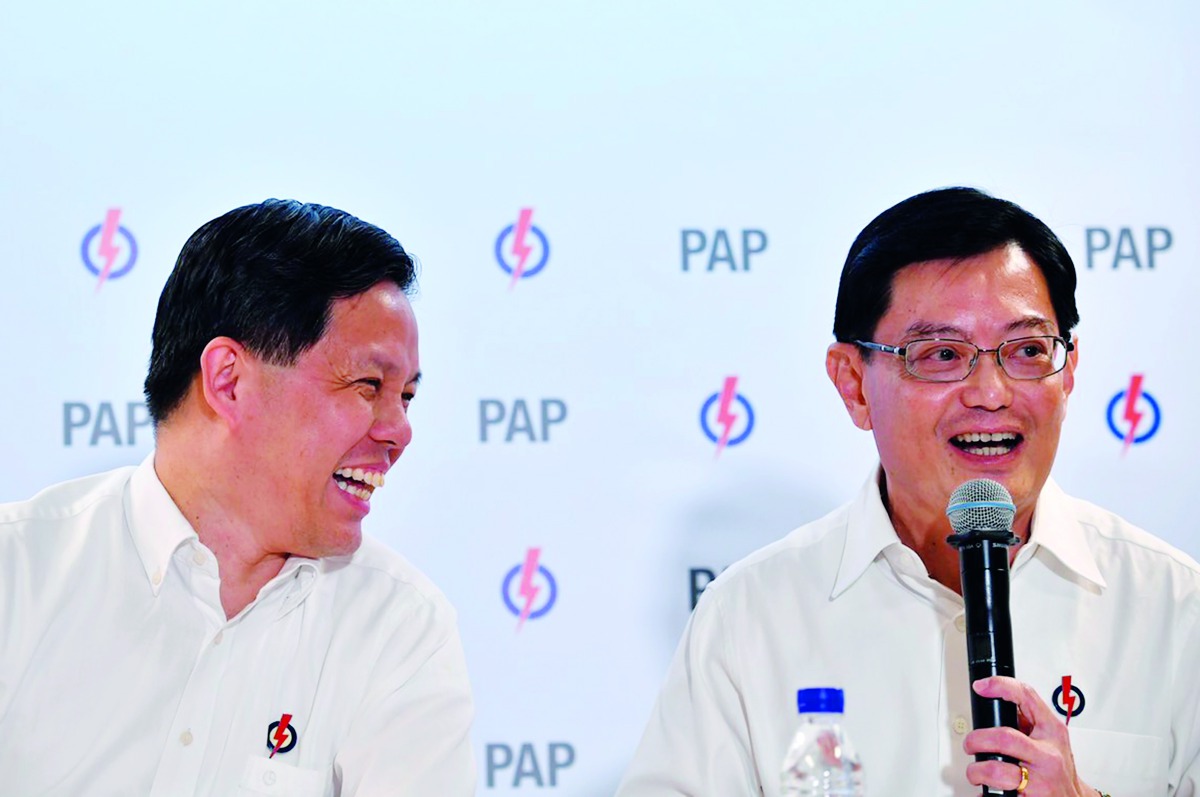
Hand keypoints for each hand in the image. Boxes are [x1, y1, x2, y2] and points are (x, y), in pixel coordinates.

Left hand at [962, 676, 1093, 795]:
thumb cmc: (1057, 768)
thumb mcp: (1050, 738)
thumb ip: (1028, 720)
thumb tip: (993, 701)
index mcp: (1052, 732)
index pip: (1027, 697)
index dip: (1000, 686)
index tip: (981, 687)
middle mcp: (1048, 755)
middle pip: (1003, 737)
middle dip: (976, 740)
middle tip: (970, 745)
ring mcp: (1040, 780)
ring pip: (995, 770)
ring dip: (976, 771)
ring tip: (977, 772)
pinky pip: (997, 795)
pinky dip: (985, 793)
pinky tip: (987, 791)